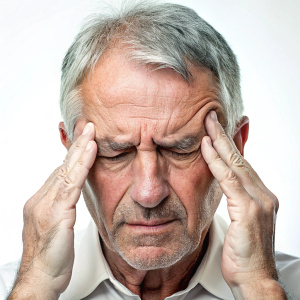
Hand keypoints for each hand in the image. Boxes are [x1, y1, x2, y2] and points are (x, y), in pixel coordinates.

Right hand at [8, 123, 96, 299]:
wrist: (40, 280)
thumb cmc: (51, 256)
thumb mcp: (57, 226)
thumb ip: (63, 206)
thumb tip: (72, 192)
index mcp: (42, 201)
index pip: (60, 171)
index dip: (72, 154)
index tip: (83, 139)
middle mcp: (42, 199)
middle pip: (62, 166)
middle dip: (76, 145)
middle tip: (87, 126)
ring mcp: (47, 206)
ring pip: (66, 171)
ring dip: (80, 149)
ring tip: (91, 132)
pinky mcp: (56, 215)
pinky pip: (71, 185)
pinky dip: (81, 165)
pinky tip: (90, 151)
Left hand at [202, 111, 285, 298]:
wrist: (255, 278)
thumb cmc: (244, 252)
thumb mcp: (240, 220)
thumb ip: (235, 199)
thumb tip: (226, 184)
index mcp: (260, 195)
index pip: (244, 162)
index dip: (232, 143)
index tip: (222, 127)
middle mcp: (263, 194)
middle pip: (240, 157)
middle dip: (225, 135)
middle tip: (212, 116)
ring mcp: (258, 201)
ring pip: (235, 163)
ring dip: (220, 141)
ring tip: (207, 123)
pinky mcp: (249, 209)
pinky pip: (228, 179)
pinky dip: (216, 161)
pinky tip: (207, 147)